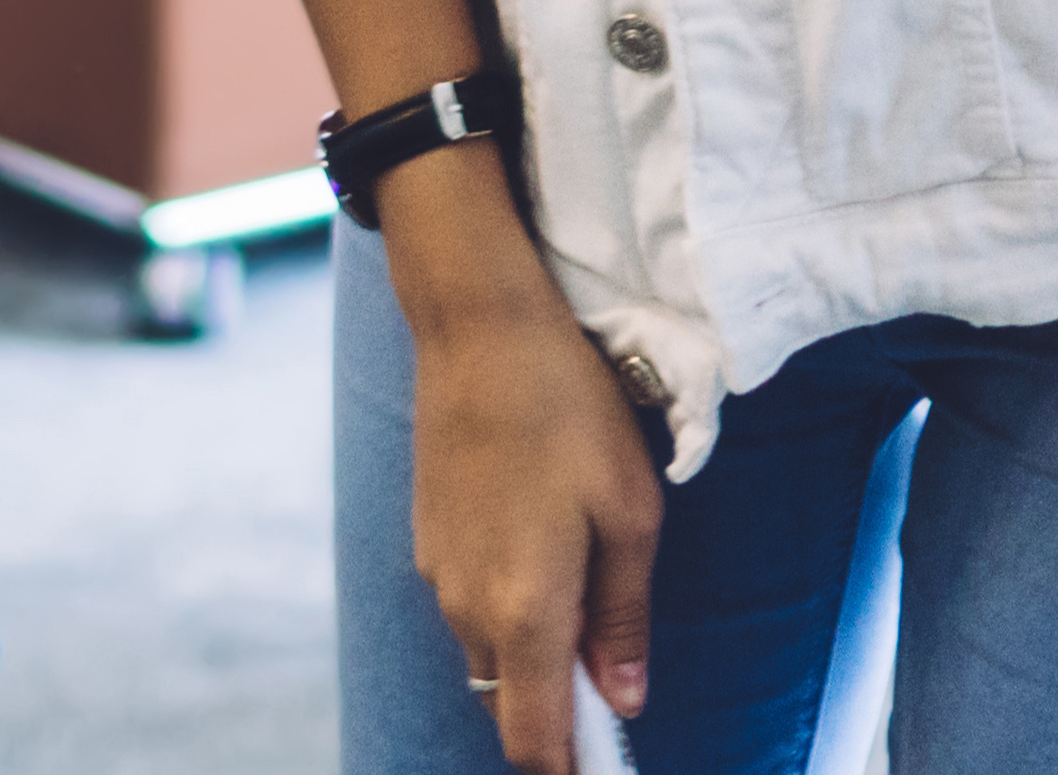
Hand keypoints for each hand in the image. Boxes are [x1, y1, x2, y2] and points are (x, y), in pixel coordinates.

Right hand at [390, 195, 662, 771]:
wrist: (479, 326)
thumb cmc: (569, 411)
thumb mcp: (630, 512)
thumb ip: (624, 617)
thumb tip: (626, 698)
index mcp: (524, 611)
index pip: (532, 740)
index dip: (570, 763)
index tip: (607, 753)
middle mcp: (468, 608)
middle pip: (506, 704)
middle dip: (556, 708)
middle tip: (612, 666)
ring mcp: (438, 574)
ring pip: (487, 655)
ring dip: (531, 653)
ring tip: (585, 588)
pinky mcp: (427, 541)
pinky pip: (469, 607)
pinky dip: (506, 608)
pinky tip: (543, 546)